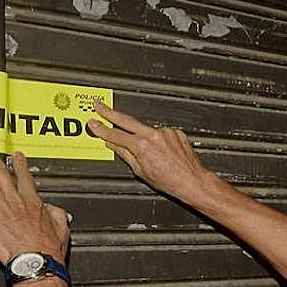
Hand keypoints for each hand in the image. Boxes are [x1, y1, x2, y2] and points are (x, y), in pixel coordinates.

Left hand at [0, 136, 70, 265]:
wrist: (33, 260)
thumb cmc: (46, 249)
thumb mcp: (61, 228)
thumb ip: (56, 213)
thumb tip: (53, 208)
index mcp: (32, 201)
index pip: (24, 177)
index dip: (18, 164)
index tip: (15, 156)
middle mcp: (15, 198)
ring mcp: (0, 204)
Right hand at [88, 103, 210, 203]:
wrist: (192, 180)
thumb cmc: (170, 181)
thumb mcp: (141, 171)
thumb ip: (125, 154)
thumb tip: (114, 145)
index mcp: (142, 146)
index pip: (116, 135)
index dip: (102, 129)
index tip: (94, 123)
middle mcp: (154, 135)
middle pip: (127, 120)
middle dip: (110, 113)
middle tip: (99, 105)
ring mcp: (166, 132)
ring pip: (147, 130)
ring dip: (144, 137)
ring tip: (153, 154)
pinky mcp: (176, 132)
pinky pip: (161, 134)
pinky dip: (159, 141)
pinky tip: (164, 153)